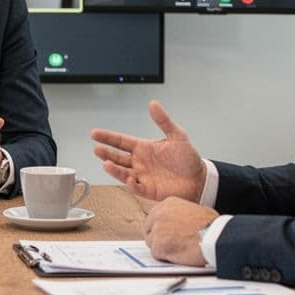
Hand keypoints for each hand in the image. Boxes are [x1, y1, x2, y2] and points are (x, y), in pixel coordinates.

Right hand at [91, 100, 205, 201]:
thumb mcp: (177, 135)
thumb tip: (153, 104)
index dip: (108, 137)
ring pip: (122, 172)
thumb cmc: (188, 158)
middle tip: (97, 149)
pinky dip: (131, 184)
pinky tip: (129, 178)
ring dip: (114, 169)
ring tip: (107, 164)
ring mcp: (142, 176)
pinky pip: (136, 187)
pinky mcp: (148, 190)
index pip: (121, 141)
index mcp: (143, 148)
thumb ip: (163, 120)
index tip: (95, 133)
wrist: (200, 179)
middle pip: (117, 157)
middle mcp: (139, 162)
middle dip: (106, 153)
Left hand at [143, 197, 216, 266]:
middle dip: (157, 239)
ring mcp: (157, 230)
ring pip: (152, 243)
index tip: (165, 234)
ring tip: (178, 250)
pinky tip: (178, 255)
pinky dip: (166, 257)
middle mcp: (159, 214)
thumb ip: (181, 214)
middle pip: (148, 230)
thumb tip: (179, 222)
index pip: (153, 218)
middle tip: (169, 245)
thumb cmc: (211, 225)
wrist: (214, 236)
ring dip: (162, 249)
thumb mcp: (195, 209)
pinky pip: (157, 254)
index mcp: (168, 204)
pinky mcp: (158, 245)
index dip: (160, 228)